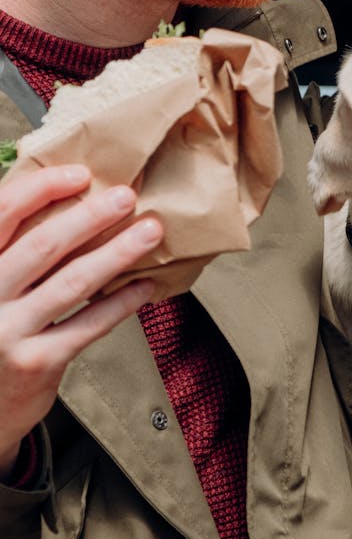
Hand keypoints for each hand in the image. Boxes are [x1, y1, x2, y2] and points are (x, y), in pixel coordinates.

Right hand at [0, 164, 161, 480]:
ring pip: (71, 282)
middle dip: (90, 217)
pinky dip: (120, 303)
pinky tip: (144, 286)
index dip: (40, 189)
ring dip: (115, 254)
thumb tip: (62, 198)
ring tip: (149, 232)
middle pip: (42, 246)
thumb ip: (10, 248)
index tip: (79, 175)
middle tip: (127, 197)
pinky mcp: (38, 363)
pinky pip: (88, 324)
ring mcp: (8, 332)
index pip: (2, 214)